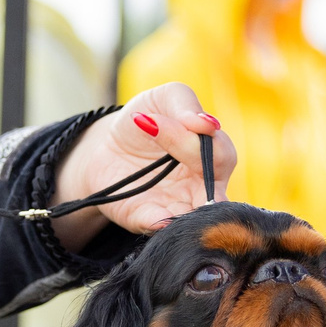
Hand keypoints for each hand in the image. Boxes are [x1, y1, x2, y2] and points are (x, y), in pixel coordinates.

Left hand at [50, 83, 238, 245]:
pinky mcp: (149, 220)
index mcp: (211, 155)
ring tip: (169, 195)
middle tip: (160, 147)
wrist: (104, 147)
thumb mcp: (162, 99)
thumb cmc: (144, 119)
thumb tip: (206, 123)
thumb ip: (185, 104)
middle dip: (198, 179)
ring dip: (189, 213)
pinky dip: (160, 224)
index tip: (154, 122)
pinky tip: (156, 217)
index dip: (193, 143)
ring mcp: (178, 207)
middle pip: (219, 195)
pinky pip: (160, 228)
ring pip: (197, 219)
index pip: (221, 156)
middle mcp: (202, 186)